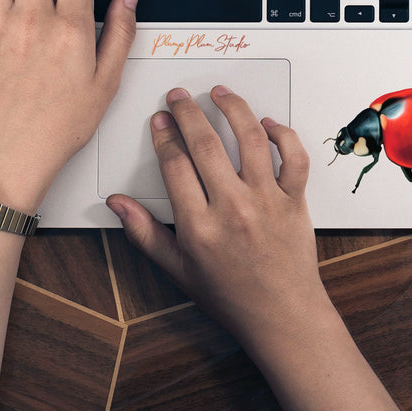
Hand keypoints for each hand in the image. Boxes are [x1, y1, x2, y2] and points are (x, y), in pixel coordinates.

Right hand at [107, 86, 331, 348]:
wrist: (282, 317)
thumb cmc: (231, 296)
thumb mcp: (177, 270)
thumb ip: (144, 233)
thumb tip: (117, 204)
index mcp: (199, 226)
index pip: (174, 164)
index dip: (163, 136)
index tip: (159, 120)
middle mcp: (232, 209)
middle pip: (206, 144)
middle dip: (187, 113)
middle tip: (179, 97)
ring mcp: (266, 201)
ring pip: (250, 139)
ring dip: (233, 109)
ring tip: (220, 93)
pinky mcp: (294, 201)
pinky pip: (293, 158)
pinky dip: (283, 135)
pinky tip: (267, 123)